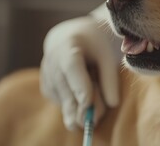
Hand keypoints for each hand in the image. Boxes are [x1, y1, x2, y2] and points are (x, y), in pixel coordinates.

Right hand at [40, 10, 121, 129]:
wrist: (72, 38)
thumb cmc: (95, 44)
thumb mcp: (107, 55)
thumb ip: (110, 78)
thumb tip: (113, 104)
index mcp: (67, 46)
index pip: (72, 68)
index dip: (79, 86)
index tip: (88, 104)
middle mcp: (51, 61)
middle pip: (67, 90)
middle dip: (83, 108)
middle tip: (95, 122)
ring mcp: (46, 76)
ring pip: (64, 101)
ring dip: (82, 108)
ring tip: (96, 97)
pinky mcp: (47, 88)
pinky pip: (63, 104)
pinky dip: (75, 105)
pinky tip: (84, 94)